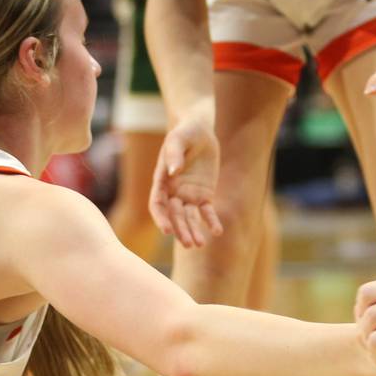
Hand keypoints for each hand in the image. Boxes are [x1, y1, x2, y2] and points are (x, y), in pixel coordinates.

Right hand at [149, 117, 221, 247]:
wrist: (199, 130)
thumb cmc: (184, 133)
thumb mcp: (178, 139)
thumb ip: (174, 154)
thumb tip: (173, 171)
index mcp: (161, 181)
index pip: (158, 205)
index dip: (161, 219)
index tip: (168, 230)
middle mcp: (173, 192)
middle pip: (175, 216)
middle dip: (181, 230)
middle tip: (189, 244)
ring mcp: (188, 195)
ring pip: (190, 218)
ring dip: (194, 231)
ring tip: (200, 244)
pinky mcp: (204, 195)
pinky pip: (207, 212)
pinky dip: (211, 222)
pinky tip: (217, 232)